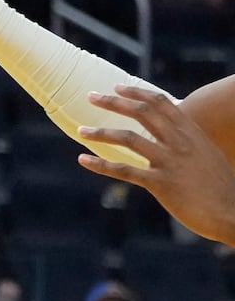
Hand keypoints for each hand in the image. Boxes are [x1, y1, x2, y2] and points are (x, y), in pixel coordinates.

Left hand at [78, 85, 234, 245]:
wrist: (232, 213)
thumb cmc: (221, 187)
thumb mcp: (207, 155)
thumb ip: (189, 142)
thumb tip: (173, 133)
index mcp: (191, 133)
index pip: (161, 103)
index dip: (137, 93)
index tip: (117, 86)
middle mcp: (179, 143)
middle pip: (141, 113)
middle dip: (113, 102)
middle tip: (90, 96)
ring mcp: (169, 162)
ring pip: (128, 138)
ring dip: (100, 133)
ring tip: (80, 130)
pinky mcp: (161, 183)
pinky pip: (124, 170)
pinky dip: (101, 165)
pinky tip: (83, 160)